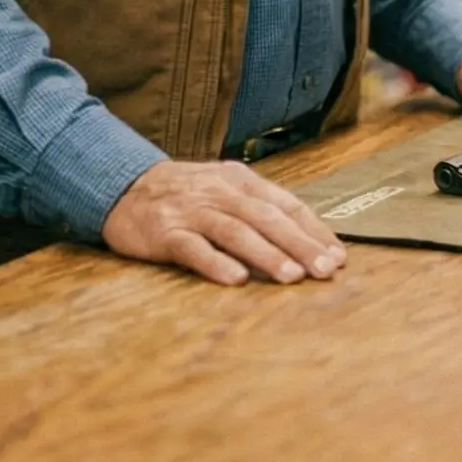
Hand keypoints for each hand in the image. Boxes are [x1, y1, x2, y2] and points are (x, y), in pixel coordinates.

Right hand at [102, 159, 346, 287]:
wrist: (124, 186)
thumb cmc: (186, 194)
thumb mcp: (225, 189)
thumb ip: (259, 209)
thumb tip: (306, 240)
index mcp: (240, 181)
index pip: (286, 204)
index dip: (314, 229)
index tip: (338, 254)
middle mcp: (220, 193)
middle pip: (267, 218)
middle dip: (300, 244)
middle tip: (326, 269)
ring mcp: (192, 212)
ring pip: (236, 232)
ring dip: (267, 254)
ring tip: (292, 276)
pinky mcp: (165, 232)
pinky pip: (194, 248)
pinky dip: (216, 263)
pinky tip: (237, 279)